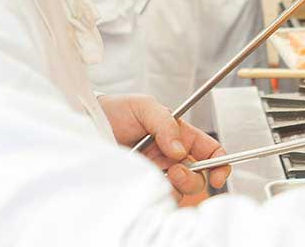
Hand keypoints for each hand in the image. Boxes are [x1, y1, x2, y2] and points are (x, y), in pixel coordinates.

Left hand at [98, 94, 229, 206]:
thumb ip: (165, 122)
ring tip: (158, 175)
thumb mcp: (143, 106)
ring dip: (176, 187)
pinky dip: (158, 196)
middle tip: (174, 171)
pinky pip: (158, 199)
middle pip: (199, 177)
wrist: (85, 123)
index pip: (209, 152)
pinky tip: (147, 184)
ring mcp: (156, 174)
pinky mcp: (141, 186)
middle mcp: (170, 158)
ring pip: (180, 191)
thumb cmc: (115, 110)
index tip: (218, 176)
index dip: (220, 164)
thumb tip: (179, 149)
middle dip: (193, 178)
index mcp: (179, 137)